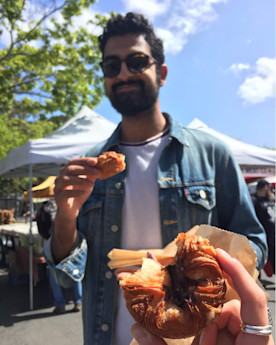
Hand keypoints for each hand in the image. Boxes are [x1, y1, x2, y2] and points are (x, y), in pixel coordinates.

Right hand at [54, 157, 100, 220]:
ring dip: (81, 181)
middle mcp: (60, 177)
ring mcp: (57, 187)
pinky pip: (65, 193)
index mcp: (66, 171)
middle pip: (70, 169)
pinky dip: (75, 192)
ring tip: (91, 184)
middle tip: (98, 172)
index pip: (73, 162)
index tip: (95, 161)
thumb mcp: (88, 183)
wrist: (71, 209)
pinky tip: (84, 192)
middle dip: (85, 169)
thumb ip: (92, 175)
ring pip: (66, 180)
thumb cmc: (80, 193)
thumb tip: (101, 166)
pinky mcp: (58, 197)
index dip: (84, 160)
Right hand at [130, 249, 273, 344]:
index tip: (218, 256)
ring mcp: (247, 343)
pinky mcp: (240, 343)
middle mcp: (254, 343)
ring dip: (210, 328)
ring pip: (228, 316)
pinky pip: (225, 325)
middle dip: (212, 318)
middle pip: (234, 309)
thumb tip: (136, 328)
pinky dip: (212, 331)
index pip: (254, 301)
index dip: (238, 274)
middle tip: (200, 338)